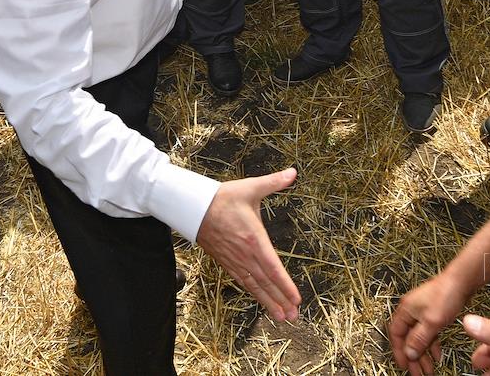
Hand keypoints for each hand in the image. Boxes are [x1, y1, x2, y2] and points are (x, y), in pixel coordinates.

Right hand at [196, 168, 300, 321]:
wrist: (192, 207)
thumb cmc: (222, 198)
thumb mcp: (250, 188)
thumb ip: (273, 182)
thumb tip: (292, 173)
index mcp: (253, 239)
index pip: (273, 267)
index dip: (285, 285)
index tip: (296, 299)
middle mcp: (245, 254)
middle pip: (265, 283)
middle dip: (280, 300)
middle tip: (294, 316)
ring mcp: (234, 261)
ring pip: (254, 286)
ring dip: (268, 302)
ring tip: (282, 317)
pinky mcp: (226, 262)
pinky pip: (242, 282)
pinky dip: (254, 293)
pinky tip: (261, 301)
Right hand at [389, 273, 473, 374]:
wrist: (462, 281)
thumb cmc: (446, 295)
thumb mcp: (431, 322)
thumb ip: (418, 339)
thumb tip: (409, 353)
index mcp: (406, 310)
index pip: (396, 334)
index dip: (398, 351)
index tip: (404, 365)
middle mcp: (412, 310)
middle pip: (408, 338)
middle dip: (413, 356)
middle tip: (417, 372)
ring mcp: (422, 311)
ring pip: (419, 337)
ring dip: (423, 353)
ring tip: (429, 368)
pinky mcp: (433, 312)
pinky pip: (428, 332)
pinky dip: (432, 344)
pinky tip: (437, 354)